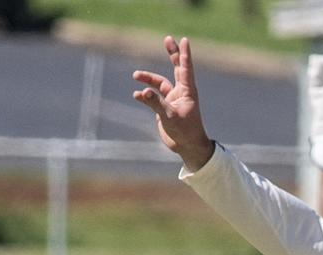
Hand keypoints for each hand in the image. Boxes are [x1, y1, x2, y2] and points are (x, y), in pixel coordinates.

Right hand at [132, 36, 213, 170]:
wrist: (186, 146)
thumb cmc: (185, 132)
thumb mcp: (170, 117)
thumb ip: (156, 104)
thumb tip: (143, 92)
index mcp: (188, 92)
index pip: (185, 69)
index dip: (184, 54)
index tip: (184, 40)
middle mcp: (181, 92)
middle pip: (176, 68)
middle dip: (172, 54)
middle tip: (168, 39)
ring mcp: (172, 99)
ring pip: (159, 83)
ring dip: (148, 78)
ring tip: (135, 76)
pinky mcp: (164, 107)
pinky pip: (152, 97)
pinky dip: (144, 95)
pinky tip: (137, 95)